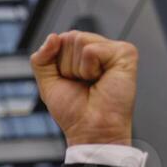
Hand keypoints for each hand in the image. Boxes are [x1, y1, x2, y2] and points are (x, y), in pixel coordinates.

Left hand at [30, 30, 137, 148]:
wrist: (90, 129)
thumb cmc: (74, 111)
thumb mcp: (48, 83)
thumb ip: (41, 59)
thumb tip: (53, 37)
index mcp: (84, 53)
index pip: (61, 39)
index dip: (58, 64)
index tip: (69, 82)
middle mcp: (100, 48)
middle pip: (71, 37)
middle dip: (67, 66)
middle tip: (83, 84)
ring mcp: (114, 49)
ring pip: (80, 41)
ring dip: (78, 69)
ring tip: (92, 83)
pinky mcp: (125, 53)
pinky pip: (92, 50)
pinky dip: (90, 70)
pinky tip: (101, 80)